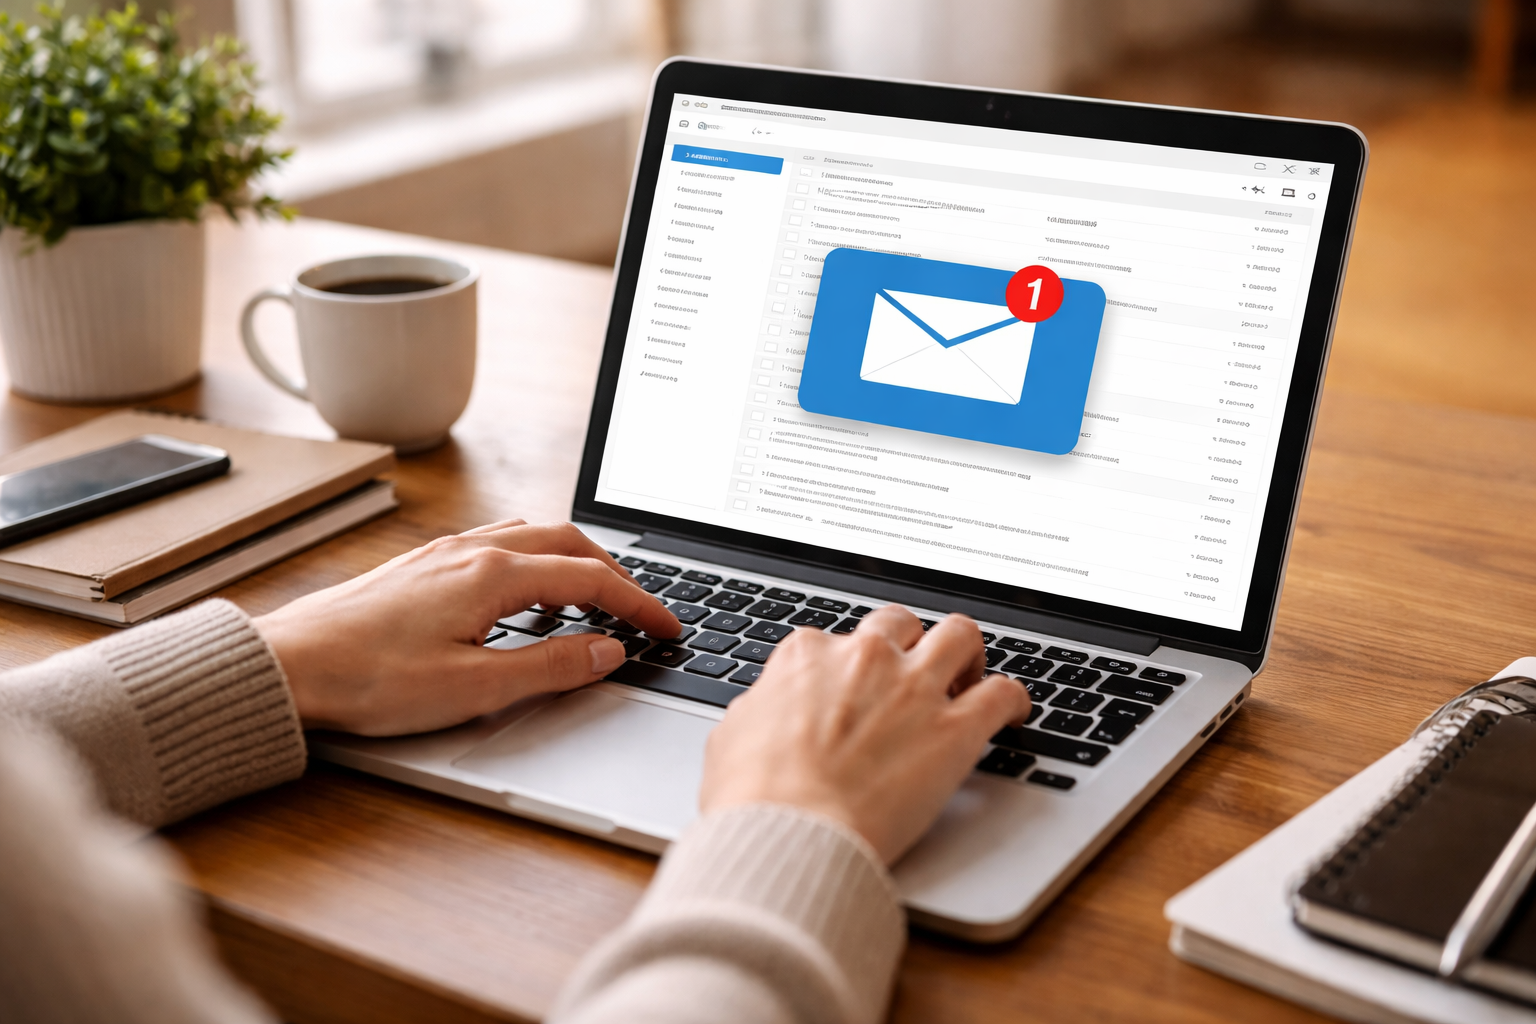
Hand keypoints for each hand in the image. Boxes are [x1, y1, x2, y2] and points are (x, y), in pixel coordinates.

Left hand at [254, 520, 678, 735]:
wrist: (287, 667)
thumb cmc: (368, 681)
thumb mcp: (473, 689)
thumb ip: (550, 668)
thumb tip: (607, 652)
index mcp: (492, 576)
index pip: (590, 580)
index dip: (638, 605)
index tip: (667, 627)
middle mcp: (472, 551)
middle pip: (569, 543)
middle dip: (616, 573)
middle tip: (642, 611)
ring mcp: (444, 553)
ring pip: (533, 536)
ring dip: (576, 560)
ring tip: (596, 598)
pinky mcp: (422, 565)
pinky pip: (499, 543)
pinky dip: (537, 560)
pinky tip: (527, 593)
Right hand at [699, 606, 1030, 863]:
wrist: (790, 835)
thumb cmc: (753, 798)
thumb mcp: (731, 737)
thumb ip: (759, 710)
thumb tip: (763, 711)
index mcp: (806, 656)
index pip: (836, 640)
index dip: (848, 667)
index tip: (855, 689)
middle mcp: (864, 657)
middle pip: (900, 622)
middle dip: (910, 643)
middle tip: (915, 674)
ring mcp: (914, 688)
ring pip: (961, 635)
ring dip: (968, 654)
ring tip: (970, 677)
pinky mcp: (955, 728)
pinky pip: (1003, 692)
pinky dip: (1013, 699)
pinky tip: (1013, 713)